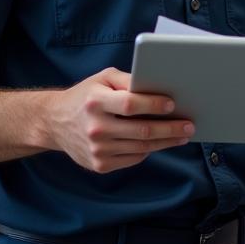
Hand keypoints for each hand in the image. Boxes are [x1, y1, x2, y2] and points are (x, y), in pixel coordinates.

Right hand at [42, 68, 193, 173]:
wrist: (55, 123)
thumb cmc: (85, 96)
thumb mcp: (102, 78)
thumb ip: (127, 80)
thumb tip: (156, 85)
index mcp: (95, 102)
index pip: (131, 105)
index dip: (154, 104)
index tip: (173, 104)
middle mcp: (95, 127)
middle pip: (141, 130)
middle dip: (170, 129)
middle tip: (189, 125)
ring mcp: (97, 149)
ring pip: (141, 148)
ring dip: (165, 142)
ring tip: (182, 135)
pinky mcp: (99, 165)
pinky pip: (132, 159)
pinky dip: (148, 151)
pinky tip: (160, 143)